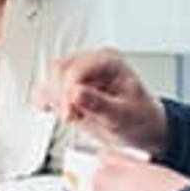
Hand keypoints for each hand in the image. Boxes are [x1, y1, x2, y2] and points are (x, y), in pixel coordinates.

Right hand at [35, 48, 166, 155]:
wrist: (143, 129)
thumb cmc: (140, 118)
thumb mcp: (124, 115)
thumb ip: (100, 105)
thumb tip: (75, 93)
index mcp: (109, 61)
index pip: (77, 69)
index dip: (68, 92)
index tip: (69, 115)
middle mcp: (92, 62)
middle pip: (60, 70)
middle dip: (61, 96)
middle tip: (71, 118)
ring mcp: (80, 73)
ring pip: (52, 79)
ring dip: (55, 100)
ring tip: (73, 117)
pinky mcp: (70, 86)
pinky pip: (48, 88)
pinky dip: (47, 101)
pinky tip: (52, 111)